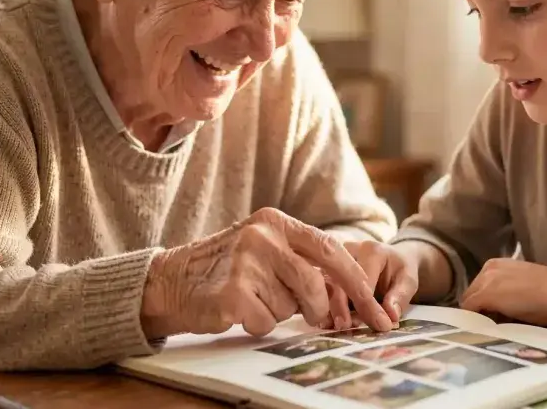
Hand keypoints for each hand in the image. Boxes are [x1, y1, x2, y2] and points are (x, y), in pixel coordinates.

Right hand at [140, 208, 393, 338]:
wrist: (170, 280)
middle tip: (312, 316)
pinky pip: (266, 321)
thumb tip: (351, 289)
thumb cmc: (227, 267)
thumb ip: (302, 259)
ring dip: (278, 312)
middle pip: (315, 283)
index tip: (377, 307)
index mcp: (276, 222)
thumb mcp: (265, 248)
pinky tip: (237, 309)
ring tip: (253, 298)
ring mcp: (245, 262)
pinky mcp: (231, 292)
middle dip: (319, 308)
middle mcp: (262, 236)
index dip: (356, 281)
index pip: (330, 249)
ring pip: (290, 306)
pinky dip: (257, 323)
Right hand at [323, 241, 418, 330]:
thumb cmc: (399, 270)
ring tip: (333, 326)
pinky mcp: (325, 269)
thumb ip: (400, 296)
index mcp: (371, 251)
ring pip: (325, 283)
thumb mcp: (408, 280)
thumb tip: (391, 316)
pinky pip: (320, 286)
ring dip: (328, 307)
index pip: (365, 280)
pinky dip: (321, 304)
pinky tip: (324, 321)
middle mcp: (348, 251)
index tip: (375, 325)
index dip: (369, 306)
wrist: (391, 259)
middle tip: (346, 326)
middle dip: (341, 305)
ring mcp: (333, 259)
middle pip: (339, 279)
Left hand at [460, 259, 546, 326]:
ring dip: (476, 314)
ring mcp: (484, 282)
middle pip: (471, 292)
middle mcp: (488, 269)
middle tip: (487, 323)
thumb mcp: (522, 285)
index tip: (489, 314)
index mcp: (497, 264)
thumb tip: (501, 306)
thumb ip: (507, 291)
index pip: (479, 285)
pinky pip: (469, 310)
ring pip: (469, 302)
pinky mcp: (484, 296)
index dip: (483, 301)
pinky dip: (473, 320)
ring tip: (485, 328)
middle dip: (477, 308)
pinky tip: (481, 330)